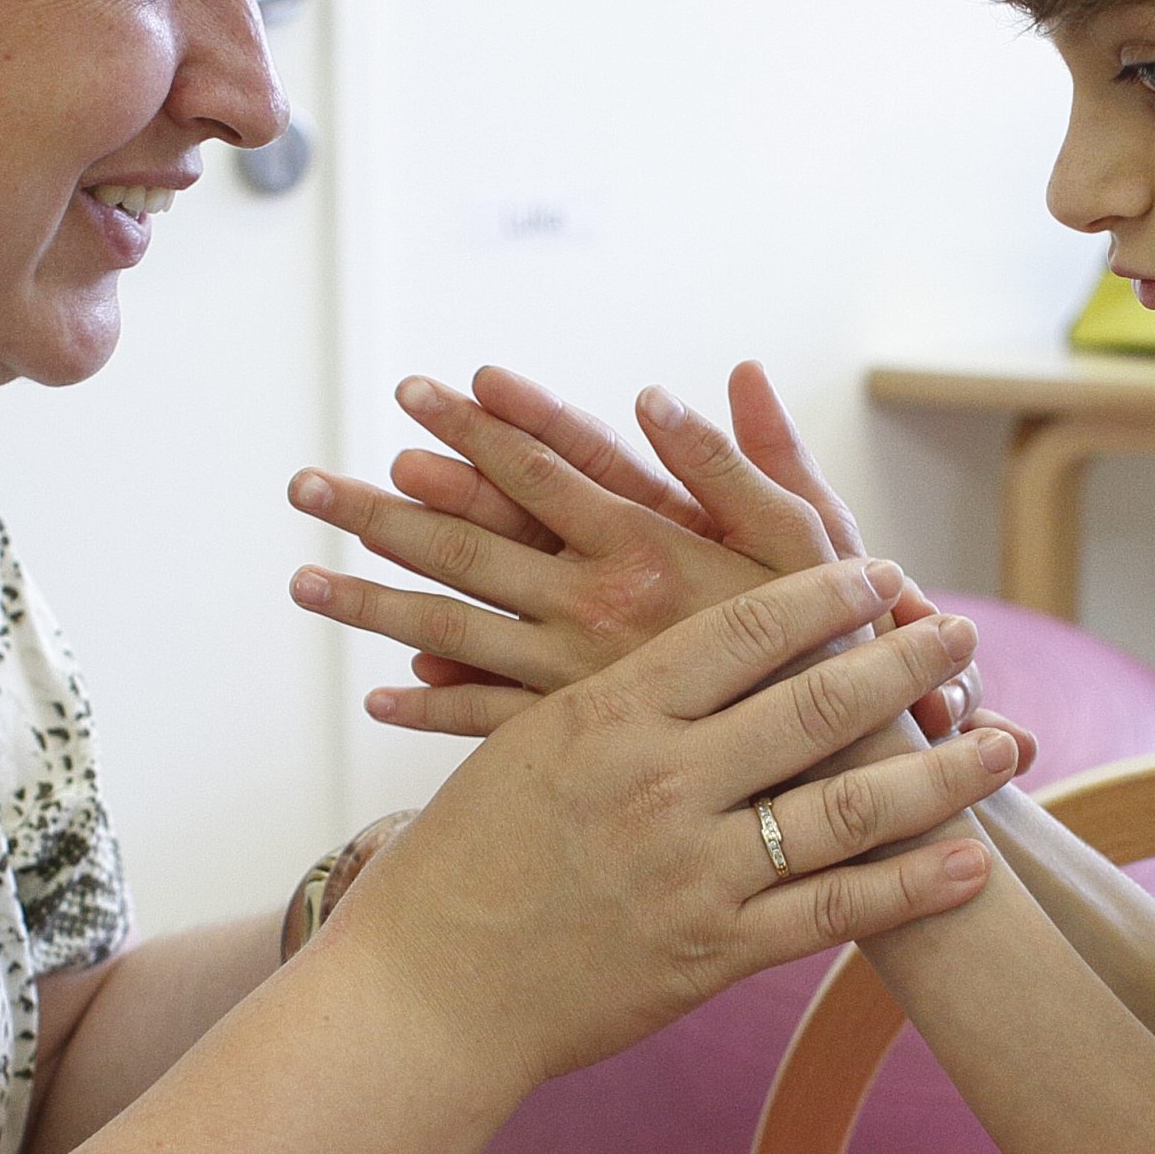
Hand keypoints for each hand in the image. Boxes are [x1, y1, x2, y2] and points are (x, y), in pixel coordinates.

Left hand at [288, 374, 828, 739]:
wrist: (854, 778)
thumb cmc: (844, 647)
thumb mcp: (816, 541)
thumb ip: (760, 460)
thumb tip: (722, 375)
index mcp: (650, 546)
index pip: (549, 468)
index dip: (487, 428)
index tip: (422, 392)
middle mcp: (597, 608)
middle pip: (471, 545)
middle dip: (386, 509)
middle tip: (305, 485)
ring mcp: (577, 677)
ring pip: (455, 629)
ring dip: (374, 601)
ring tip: (300, 580)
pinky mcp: (579, 739)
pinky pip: (489, 720)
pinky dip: (432, 704)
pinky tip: (381, 688)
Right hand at [312, 559, 1018, 1083]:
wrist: (426, 991)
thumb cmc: (464, 858)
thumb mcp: (527, 744)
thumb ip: (618, 697)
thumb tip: (691, 645)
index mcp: (609, 714)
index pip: (741, 632)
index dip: (824, 598)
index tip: (879, 574)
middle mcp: (660, 784)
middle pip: (815, 707)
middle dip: (904, 662)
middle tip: (963, 628)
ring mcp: (693, 873)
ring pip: (848, 811)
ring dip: (943, 773)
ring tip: (1006, 740)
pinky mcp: (712, 955)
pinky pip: (836, 916)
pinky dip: (914, 887)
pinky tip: (970, 862)